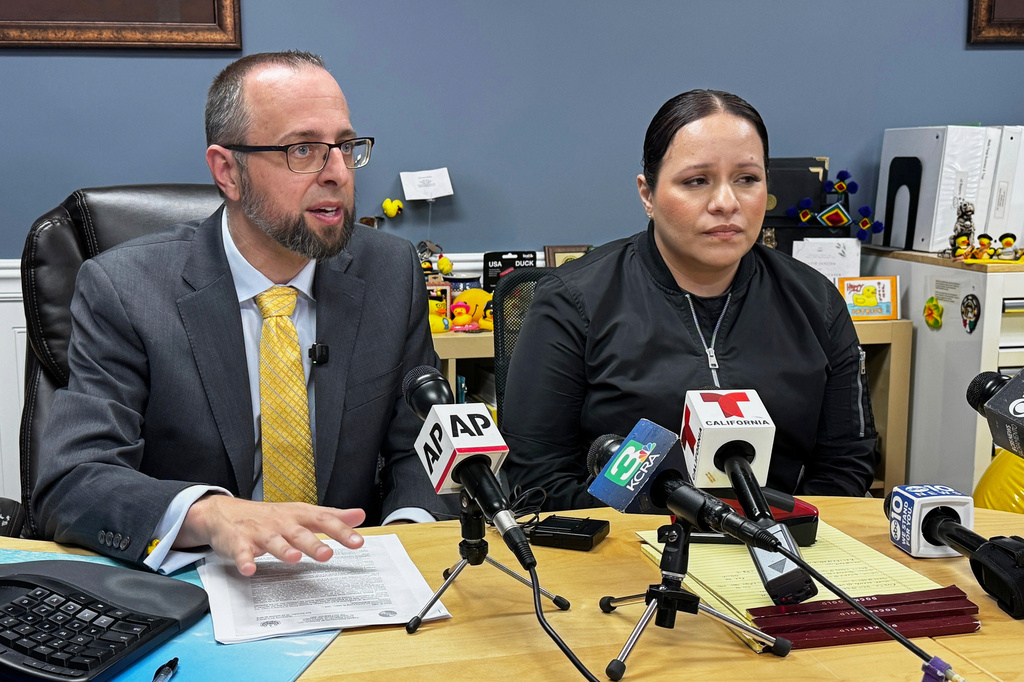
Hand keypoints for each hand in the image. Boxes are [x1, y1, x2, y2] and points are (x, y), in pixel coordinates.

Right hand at [175, 495, 365, 575]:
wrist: (227, 512)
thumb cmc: (271, 516)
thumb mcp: (303, 513)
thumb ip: (331, 516)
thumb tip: (359, 515)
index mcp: (299, 515)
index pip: (324, 520)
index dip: (341, 531)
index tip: (357, 542)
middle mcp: (282, 523)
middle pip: (300, 533)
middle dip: (313, 544)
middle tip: (328, 555)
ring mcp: (260, 533)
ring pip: (273, 541)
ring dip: (283, 550)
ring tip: (294, 558)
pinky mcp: (240, 543)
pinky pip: (242, 553)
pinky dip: (245, 561)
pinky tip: (250, 569)